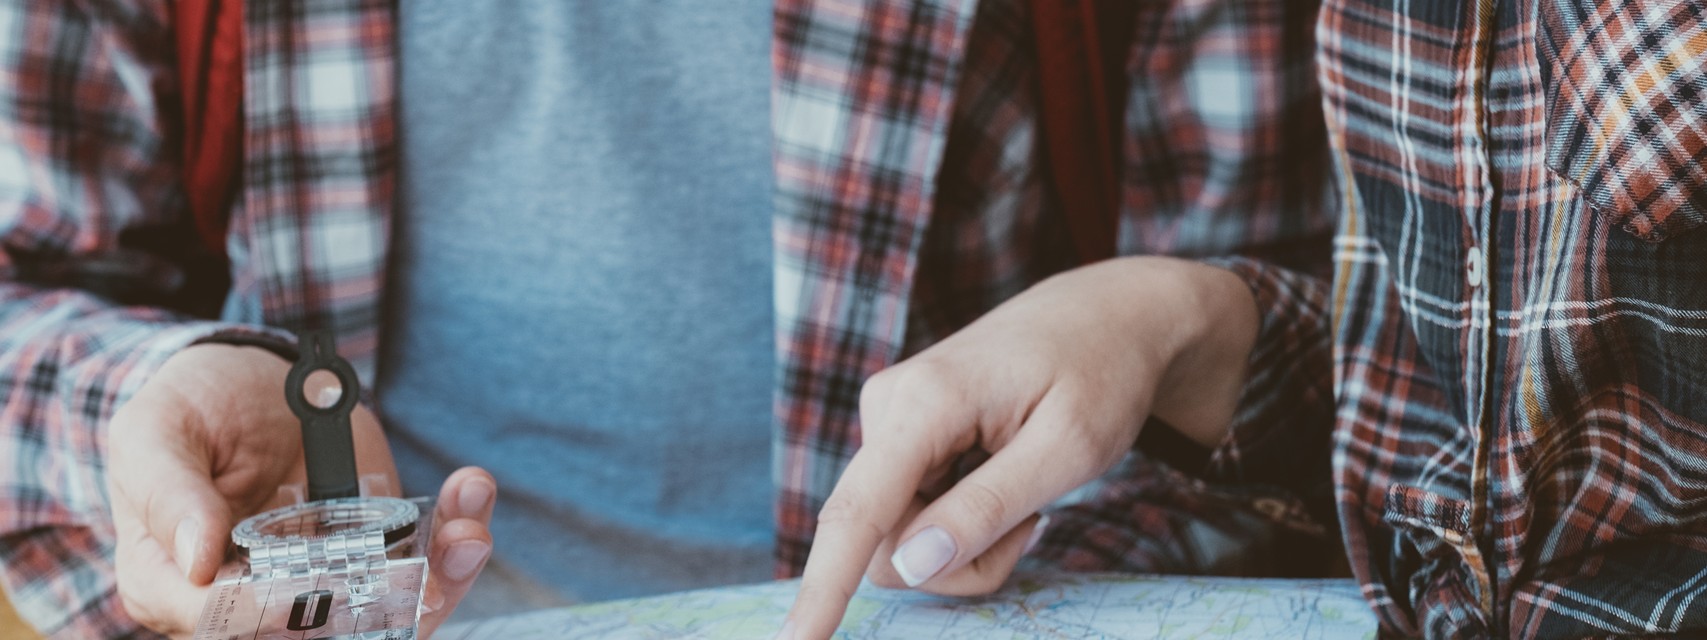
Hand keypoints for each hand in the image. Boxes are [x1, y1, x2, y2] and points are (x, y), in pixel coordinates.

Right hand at [105, 343, 494, 637]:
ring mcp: (323, 576)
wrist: (248, 377)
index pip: (220, 623)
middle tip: (437, 565)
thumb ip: (168, 492)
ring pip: (386, 613)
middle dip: (388, 611)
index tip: (315, 586)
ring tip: (468, 532)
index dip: (270, 613)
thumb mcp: (156, 433)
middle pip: (316, 634)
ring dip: (439, 581)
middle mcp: (255, 597)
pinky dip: (454, 535)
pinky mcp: (374, 546)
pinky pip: (421, 564)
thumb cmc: (187, 410)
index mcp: (173, 583)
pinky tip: (470, 490)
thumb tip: (199, 560)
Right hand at [779, 257, 1258, 638]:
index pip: (858, 511)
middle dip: (958, 563)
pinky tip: (1002, 479)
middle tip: (1033, 529)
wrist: (1105, 316)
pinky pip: (910, 514)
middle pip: (886, 543)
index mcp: (925, 402)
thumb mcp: (1069, 449)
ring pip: (900, 537)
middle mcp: (888, 407)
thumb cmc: (1100, 375)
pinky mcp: (900, 437)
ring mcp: (889, 421)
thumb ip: (987, 508)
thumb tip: (909, 566)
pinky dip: (961, 521)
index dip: (822, 587)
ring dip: (967, 543)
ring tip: (1026, 499)